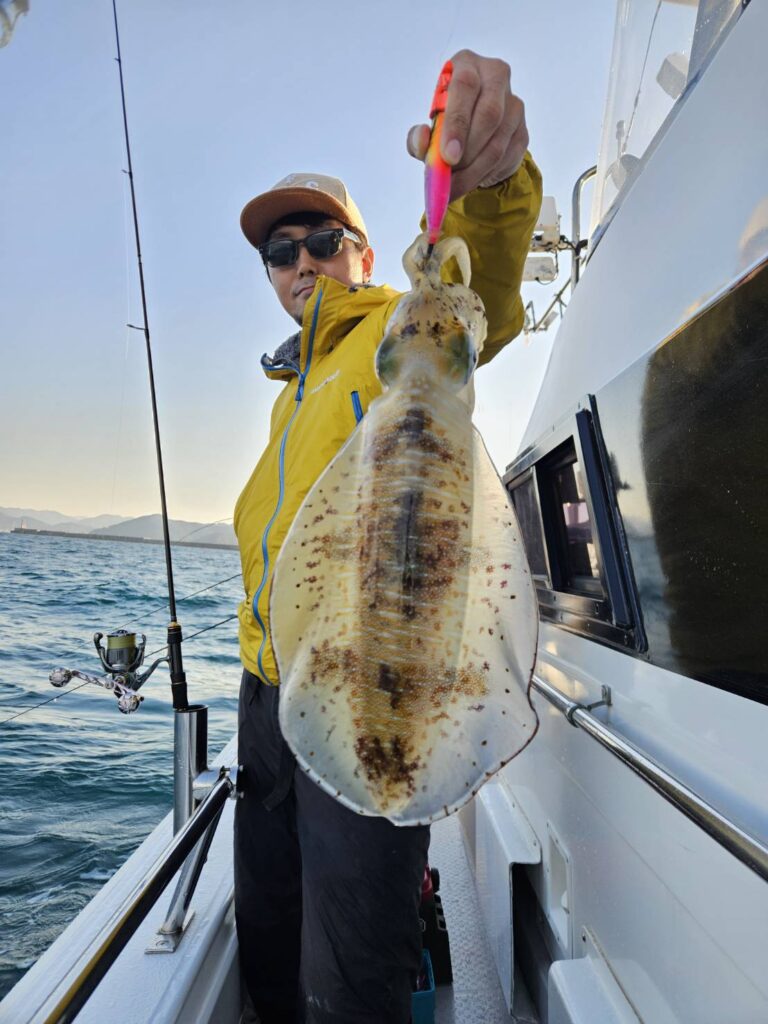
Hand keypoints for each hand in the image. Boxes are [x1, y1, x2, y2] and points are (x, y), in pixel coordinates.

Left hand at [407, 49, 527, 200]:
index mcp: (467, 65)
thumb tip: (421, 139)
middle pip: (489, 114)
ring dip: (474, 170)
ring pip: (498, 142)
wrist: (473, 136)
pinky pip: (506, 158)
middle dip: (467, 152)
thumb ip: (418, 138)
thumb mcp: (428, 132)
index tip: (447, 156)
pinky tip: (472, 179)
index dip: (457, 123)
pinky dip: (486, 174)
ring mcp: (514, 103)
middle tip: (450, 178)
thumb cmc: (446, 127)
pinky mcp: (522, 130)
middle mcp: (495, 76)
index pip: (465, 86)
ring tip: (455, 186)